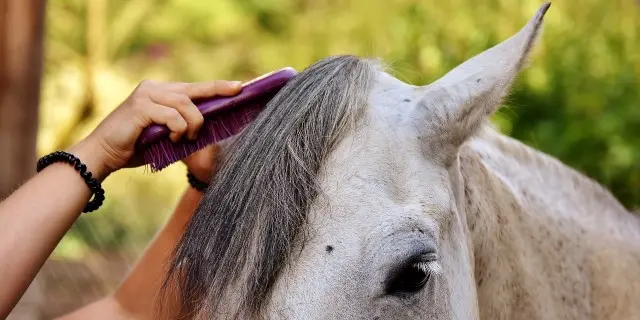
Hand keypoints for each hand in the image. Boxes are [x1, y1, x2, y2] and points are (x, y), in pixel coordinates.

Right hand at [68, 80, 241, 180]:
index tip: (238, 86)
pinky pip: (172, 116)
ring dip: (192, 124)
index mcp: (159, 93)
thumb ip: (182, 128)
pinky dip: (178, 129)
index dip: (215, 87)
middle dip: (217, 91)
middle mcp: (153, 88)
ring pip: (185, 104)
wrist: (103, 155)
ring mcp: (146, 95)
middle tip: (237, 91)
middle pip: (193, 90)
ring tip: (186, 138)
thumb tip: (209, 128)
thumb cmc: (135, 147)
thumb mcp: (165, 136)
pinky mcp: (140, 107)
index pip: (192, 88)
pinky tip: (172, 138)